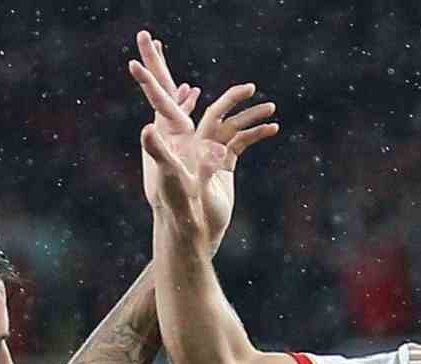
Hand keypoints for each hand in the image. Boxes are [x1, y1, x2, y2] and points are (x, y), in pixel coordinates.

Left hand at [128, 30, 278, 249]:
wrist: (194, 228)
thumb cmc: (175, 204)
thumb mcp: (168, 176)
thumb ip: (159, 151)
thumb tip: (146, 128)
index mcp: (185, 141)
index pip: (194, 109)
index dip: (197, 90)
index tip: (210, 78)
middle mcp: (199, 143)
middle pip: (219, 112)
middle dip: (234, 98)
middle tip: (251, 88)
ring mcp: (212, 152)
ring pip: (235, 127)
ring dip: (252, 117)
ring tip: (272, 109)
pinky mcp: (224, 165)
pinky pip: (242, 143)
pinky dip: (256, 135)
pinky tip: (274, 129)